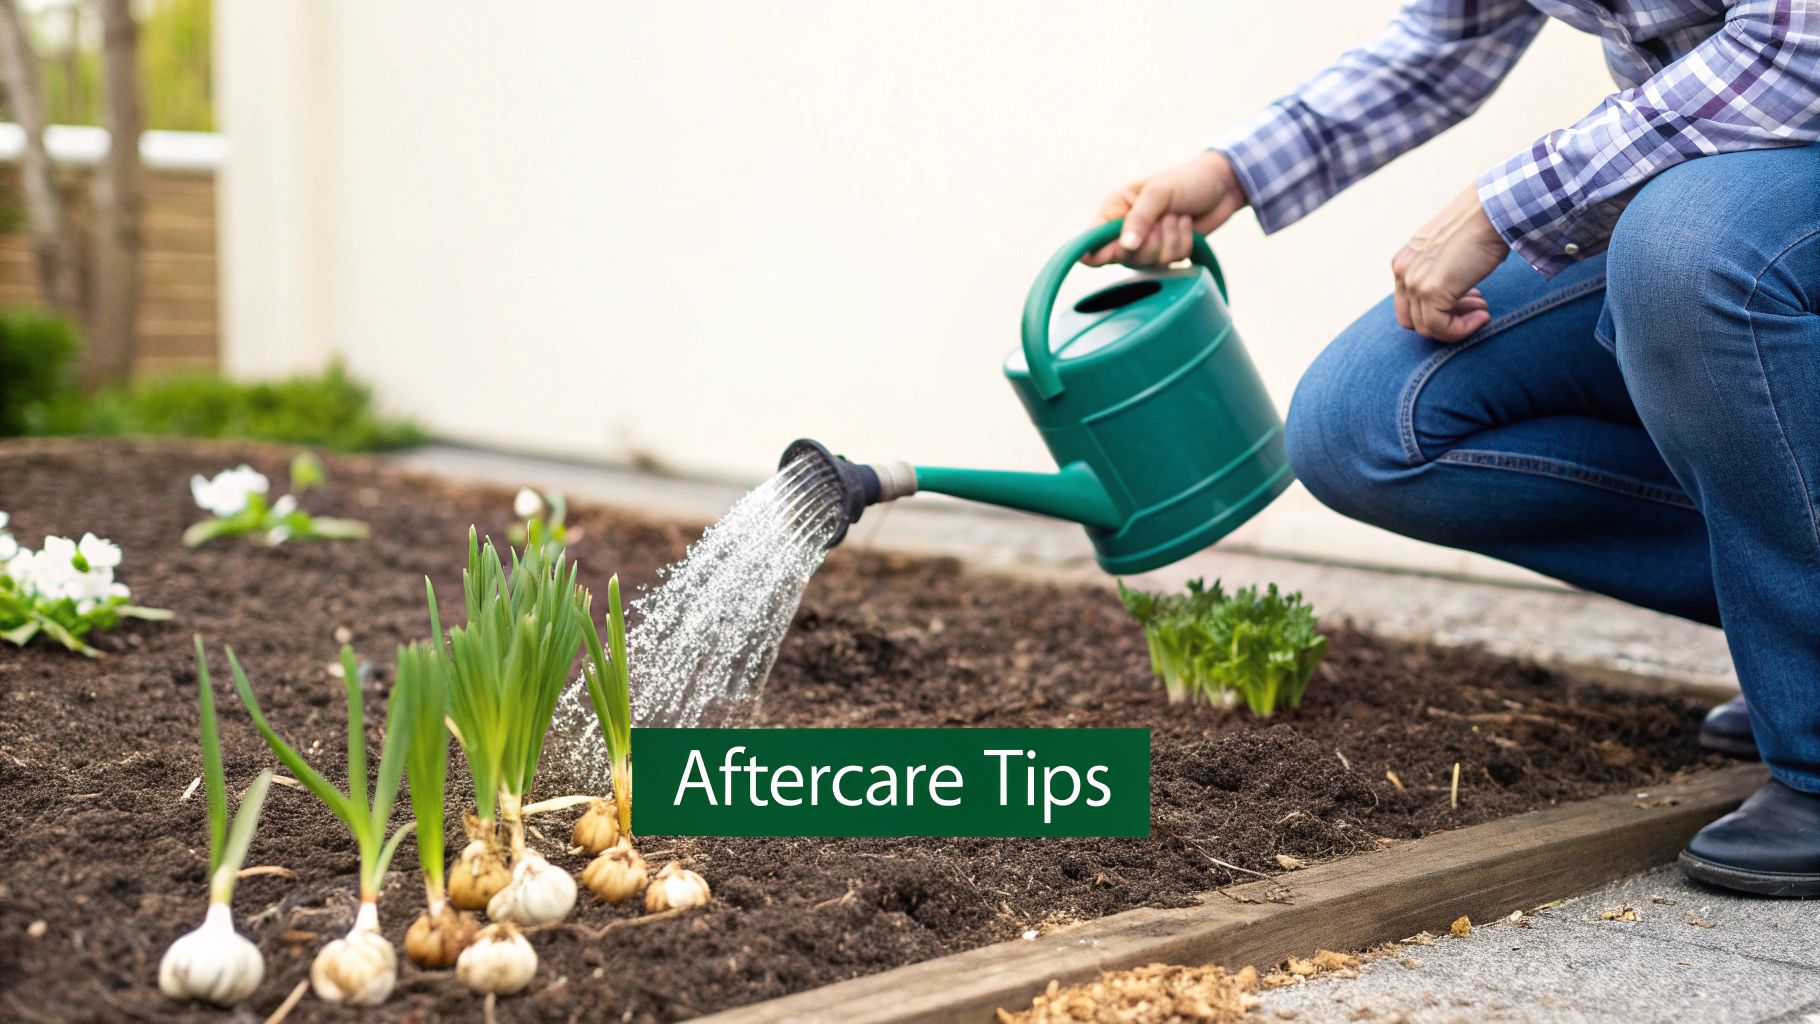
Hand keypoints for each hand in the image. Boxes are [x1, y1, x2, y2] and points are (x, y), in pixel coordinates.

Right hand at [1082, 150, 1247, 266]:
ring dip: (1171, 240)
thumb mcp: (1158, 193)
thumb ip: (1139, 219)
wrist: (1222, 185)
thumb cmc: (1186, 180)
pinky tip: (1186, 225)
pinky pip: (1171, 261)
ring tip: (1177, 218)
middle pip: (1124, 258)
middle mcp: (1126, 230)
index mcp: (1114, 210)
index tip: (1122, 247)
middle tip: (1163, 221)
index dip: (1097, 252)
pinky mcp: (1168, 252)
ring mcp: (1148, 243)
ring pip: (1151, 262)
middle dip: (1150, 242)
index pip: (1091, 242)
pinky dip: (1184, 243)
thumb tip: (1125, 247)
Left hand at [1392, 185, 1509, 341]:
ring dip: (1458, 325)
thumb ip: (1440, 271)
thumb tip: (1452, 297)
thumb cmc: (1481, 225)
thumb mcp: (1450, 250)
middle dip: (1445, 320)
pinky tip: (1483, 315)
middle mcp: (1402, 270)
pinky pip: (1439, 328)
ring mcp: (1413, 281)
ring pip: (1426, 327)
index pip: (1409, 304)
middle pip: (1412, 319)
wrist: (1493, 210)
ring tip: (1483, 310)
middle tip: (1476, 307)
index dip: (1438, 309)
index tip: (1469, 300)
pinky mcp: (1430, 290)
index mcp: (1404, 261)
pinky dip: (1462, 329)